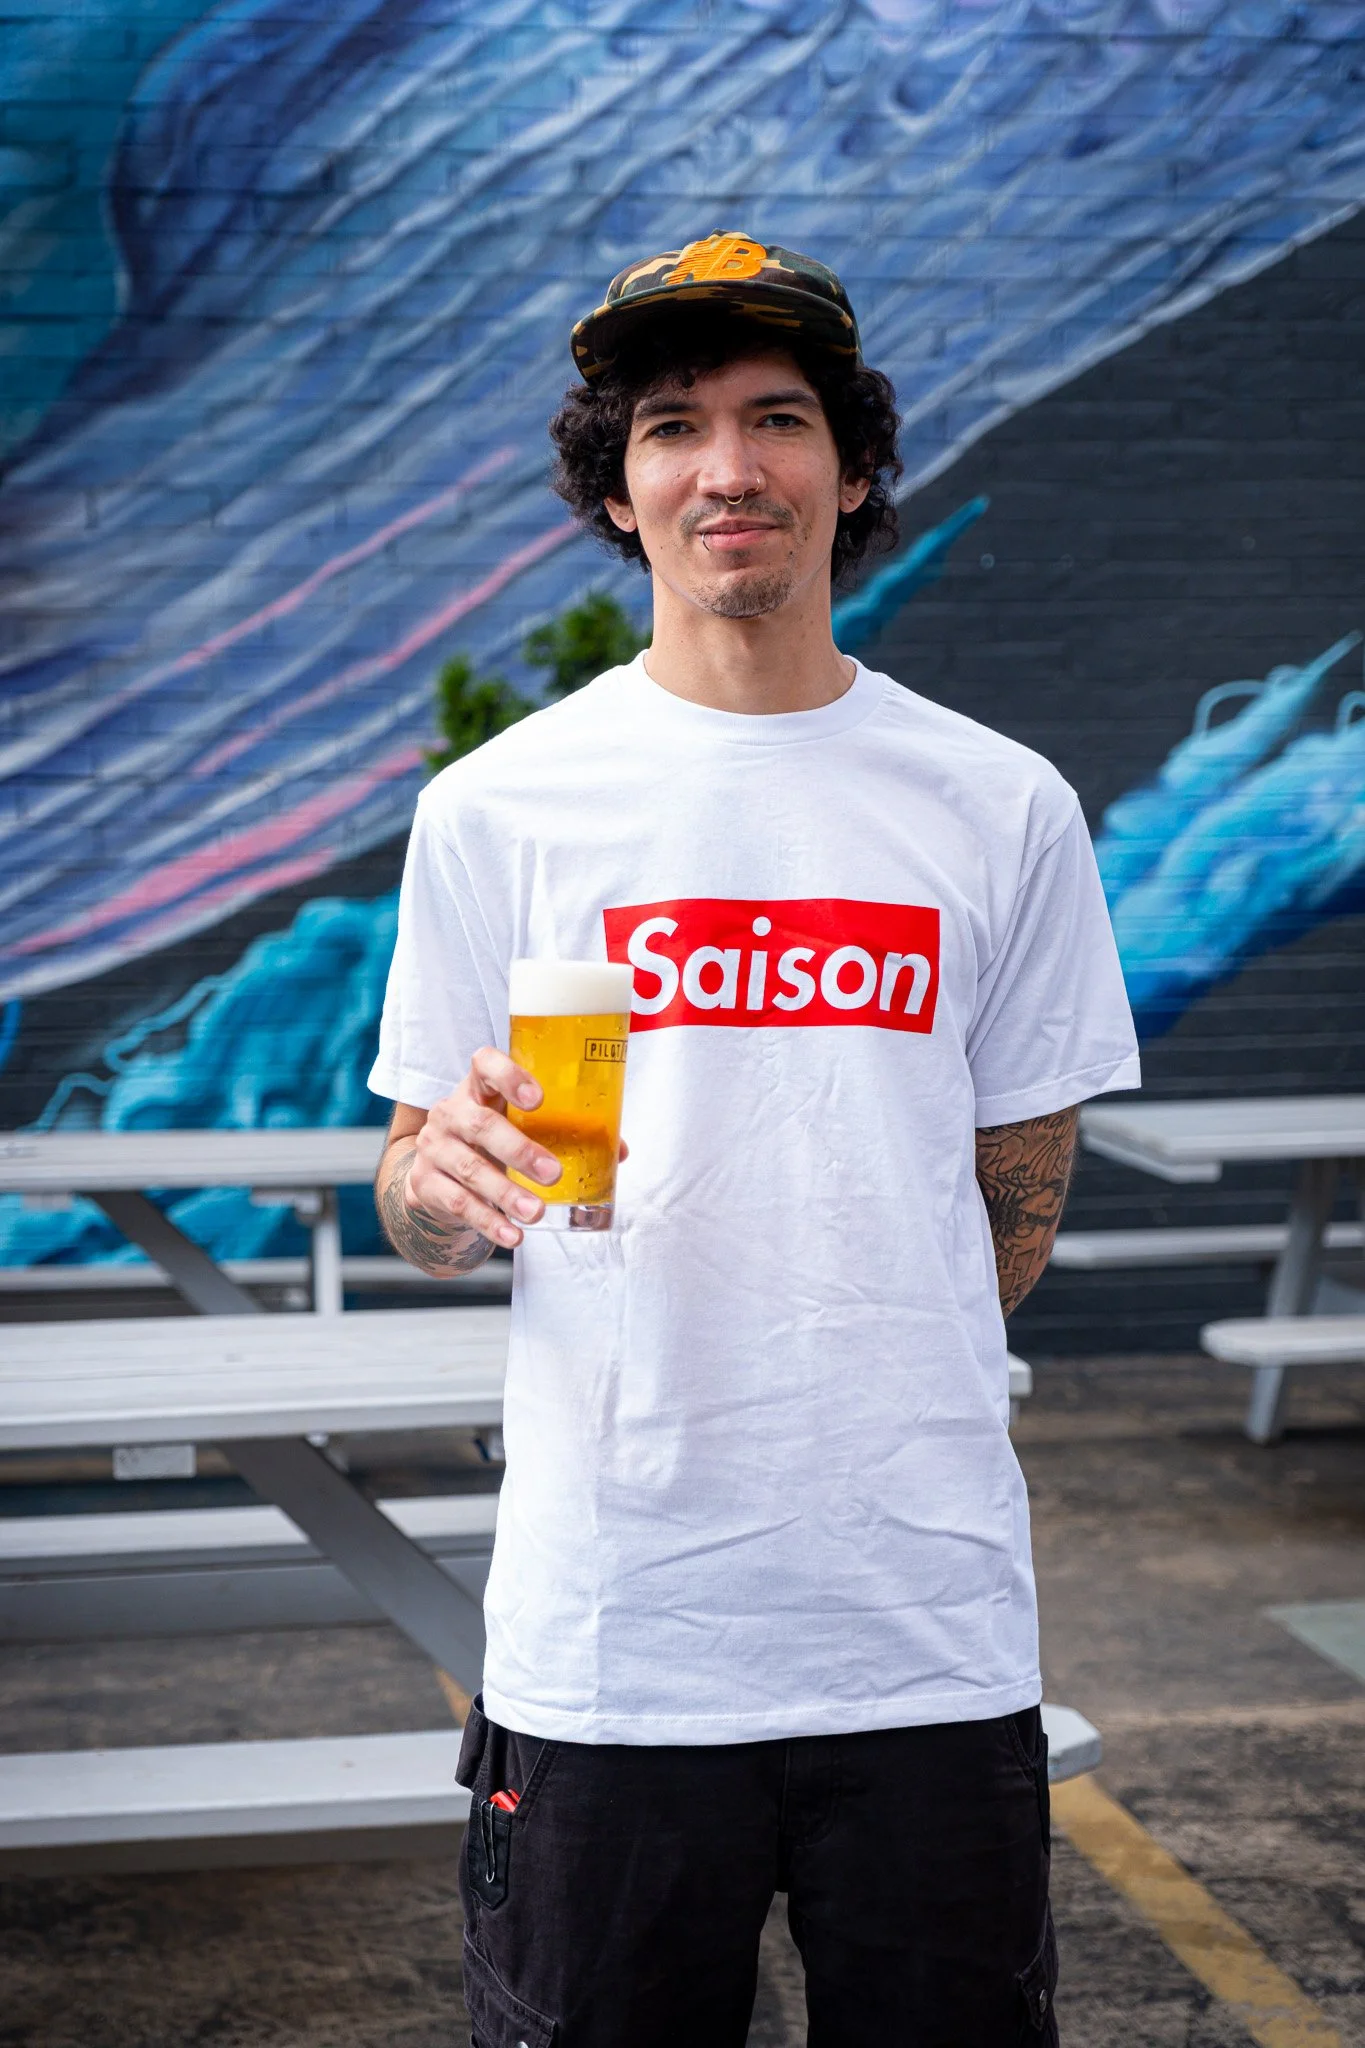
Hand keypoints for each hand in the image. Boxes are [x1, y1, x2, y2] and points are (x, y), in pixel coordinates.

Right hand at [407, 1047, 562, 1250]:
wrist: (436, 1171)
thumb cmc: (491, 1140)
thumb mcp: (517, 1126)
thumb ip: (561, 1132)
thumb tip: (617, 1151)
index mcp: (478, 1088)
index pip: (485, 1064)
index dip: (510, 1076)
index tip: (539, 1099)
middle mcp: (450, 1111)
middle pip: (480, 1125)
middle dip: (519, 1150)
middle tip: (553, 1174)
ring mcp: (434, 1147)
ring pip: (469, 1168)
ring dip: (506, 1193)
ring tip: (536, 1212)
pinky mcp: (424, 1182)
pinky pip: (457, 1202)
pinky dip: (488, 1221)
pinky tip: (513, 1235)